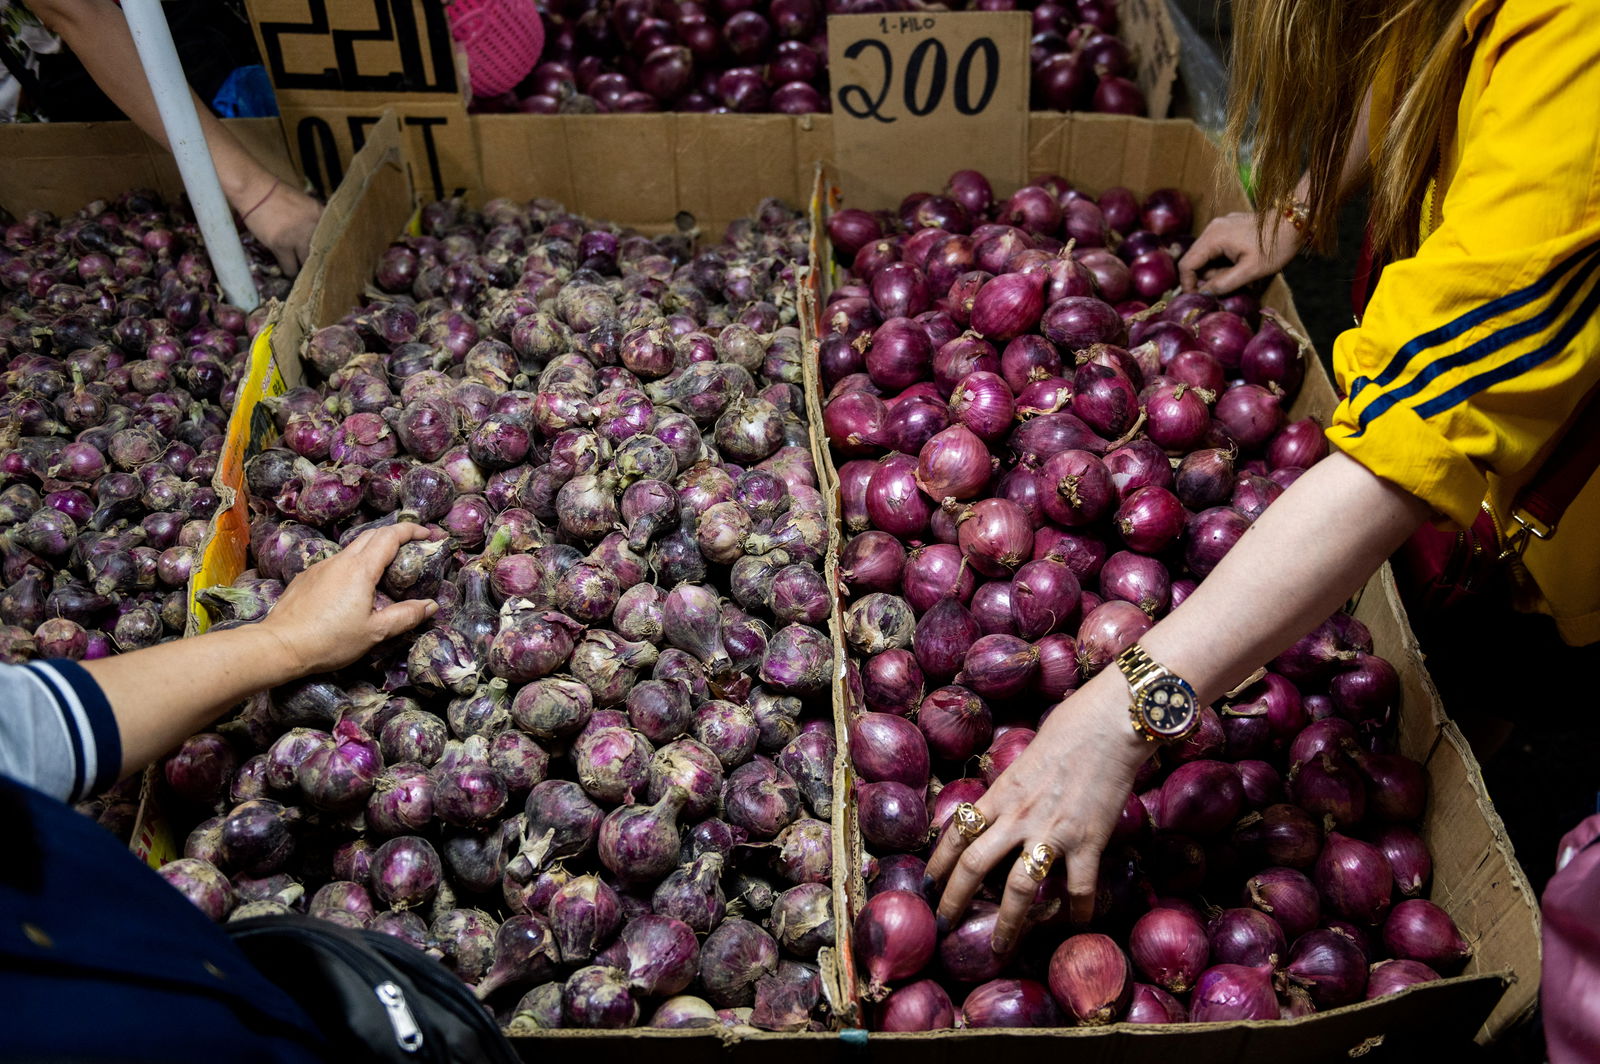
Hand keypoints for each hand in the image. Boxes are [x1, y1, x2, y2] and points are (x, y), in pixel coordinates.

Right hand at [242, 181, 321, 276]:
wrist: (254, 190)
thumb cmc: (277, 194)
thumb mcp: (304, 203)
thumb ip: (314, 219)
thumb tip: (319, 236)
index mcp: (320, 214)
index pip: (333, 238)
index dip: (330, 250)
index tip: (329, 258)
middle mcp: (312, 226)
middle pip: (321, 253)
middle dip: (318, 261)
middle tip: (316, 268)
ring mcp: (296, 237)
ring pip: (306, 263)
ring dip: (304, 269)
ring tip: (303, 273)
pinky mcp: (281, 245)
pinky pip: (289, 266)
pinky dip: (290, 271)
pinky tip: (290, 273)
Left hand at [259, 522, 439, 676]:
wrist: (281, 645)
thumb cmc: (330, 640)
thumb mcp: (374, 632)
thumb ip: (405, 616)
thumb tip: (431, 605)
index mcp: (361, 569)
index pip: (390, 536)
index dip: (411, 530)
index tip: (428, 534)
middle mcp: (341, 560)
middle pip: (372, 535)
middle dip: (395, 534)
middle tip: (413, 545)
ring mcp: (321, 567)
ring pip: (352, 548)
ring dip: (373, 549)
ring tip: (386, 568)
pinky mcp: (307, 577)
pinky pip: (336, 563)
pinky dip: (353, 565)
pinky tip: (353, 587)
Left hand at [927, 677, 1149, 950]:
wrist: (1108, 723)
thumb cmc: (1069, 729)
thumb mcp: (1023, 759)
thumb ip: (1010, 790)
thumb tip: (1000, 808)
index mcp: (1000, 794)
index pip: (957, 832)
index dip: (938, 862)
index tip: (929, 884)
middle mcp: (1018, 816)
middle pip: (973, 866)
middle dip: (955, 900)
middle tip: (944, 924)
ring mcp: (1052, 831)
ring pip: (1018, 888)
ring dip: (1006, 924)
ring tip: (998, 948)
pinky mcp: (1087, 841)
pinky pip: (1078, 888)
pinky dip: (1076, 912)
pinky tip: (1075, 924)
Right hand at [1177, 210, 1303, 295]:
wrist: (1294, 222)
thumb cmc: (1275, 247)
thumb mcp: (1250, 271)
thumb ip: (1223, 283)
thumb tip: (1203, 293)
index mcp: (1214, 237)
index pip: (1187, 264)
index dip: (1188, 284)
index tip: (1198, 298)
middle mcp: (1212, 228)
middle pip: (1196, 259)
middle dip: (1207, 277)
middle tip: (1228, 285)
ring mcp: (1220, 225)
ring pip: (1207, 255)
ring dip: (1217, 269)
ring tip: (1239, 273)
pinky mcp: (1229, 226)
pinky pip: (1216, 248)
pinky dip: (1223, 260)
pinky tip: (1240, 263)